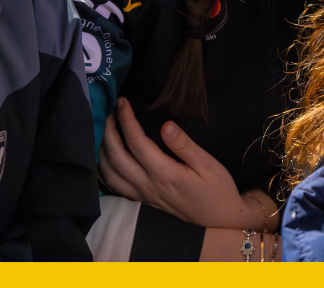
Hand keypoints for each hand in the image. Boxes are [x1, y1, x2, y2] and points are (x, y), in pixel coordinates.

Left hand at [100, 98, 271, 228]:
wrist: (221, 221)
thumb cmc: (217, 189)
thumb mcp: (208, 164)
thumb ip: (184, 145)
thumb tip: (165, 125)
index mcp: (164, 174)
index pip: (136, 142)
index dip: (126, 119)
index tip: (122, 101)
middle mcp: (148, 186)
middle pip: (116, 156)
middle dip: (108, 130)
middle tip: (110, 110)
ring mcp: (143, 195)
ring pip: (110, 174)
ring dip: (102, 149)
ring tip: (105, 129)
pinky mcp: (143, 201)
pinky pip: (115, 186)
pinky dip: (105, 169)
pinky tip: (107, 155)